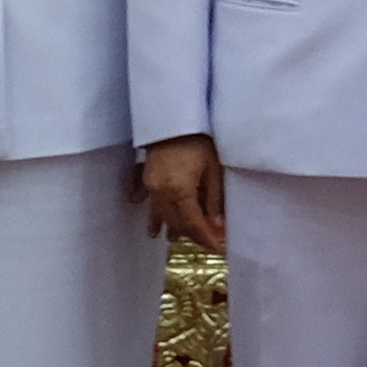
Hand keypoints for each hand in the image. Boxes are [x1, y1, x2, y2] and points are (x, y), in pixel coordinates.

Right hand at [140, 135, 226, 251]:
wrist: (173, 119)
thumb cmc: (197, 140)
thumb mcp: (213, 170)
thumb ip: (214, 200)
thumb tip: (217, 226)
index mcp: (180, 192)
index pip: (194, 225)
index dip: (207, 239)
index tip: (219, 248)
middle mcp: (162, 193)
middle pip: (178, 224)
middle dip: (193, 235)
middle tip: (206, 242)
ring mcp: (152, 186)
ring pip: (162, 216)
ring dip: (172, 228)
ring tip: (174, 240)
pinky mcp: (147, 179)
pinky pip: (149, 202)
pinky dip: (153, 214)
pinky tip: (151, 223)